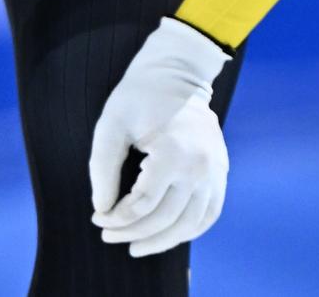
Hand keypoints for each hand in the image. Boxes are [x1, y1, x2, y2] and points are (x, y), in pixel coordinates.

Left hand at [90, 16, 232, 257]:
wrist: (178, 72)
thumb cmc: (139, 96)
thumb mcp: (110, 125)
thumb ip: (102, 169)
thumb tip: (103, 209)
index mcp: (174, 151)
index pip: (143, 204)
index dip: (116, 218)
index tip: (97, 217)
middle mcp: (200, 165)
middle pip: (165, 219)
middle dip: (131, 233)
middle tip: (107, 234)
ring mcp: (215, 169)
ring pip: (190, 224)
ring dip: (161, 242)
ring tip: (135, 246)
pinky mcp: (221, 171)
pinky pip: (210, 213)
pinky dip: (190, 230)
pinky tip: (168, 236)